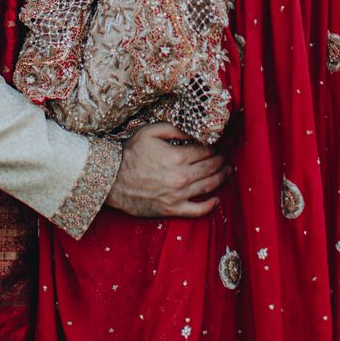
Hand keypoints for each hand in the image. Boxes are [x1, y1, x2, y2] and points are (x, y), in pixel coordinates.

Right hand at [106, 123, 230, 217]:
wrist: (112, 179)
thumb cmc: (130, 153)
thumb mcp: (151, 132)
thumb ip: (175, 129)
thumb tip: (194, 133)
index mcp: (178, 157)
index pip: (205, 152)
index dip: (214, 148)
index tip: (217, 147)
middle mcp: (181, 177)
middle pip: (210, 169)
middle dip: (221, 162)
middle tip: (226, 158)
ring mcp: (178, 195)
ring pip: (208, 187)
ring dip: (221, 179)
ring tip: (227, 172)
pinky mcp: (172, 209)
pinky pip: (196, 210)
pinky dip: (209, 205)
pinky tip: (216, 199)